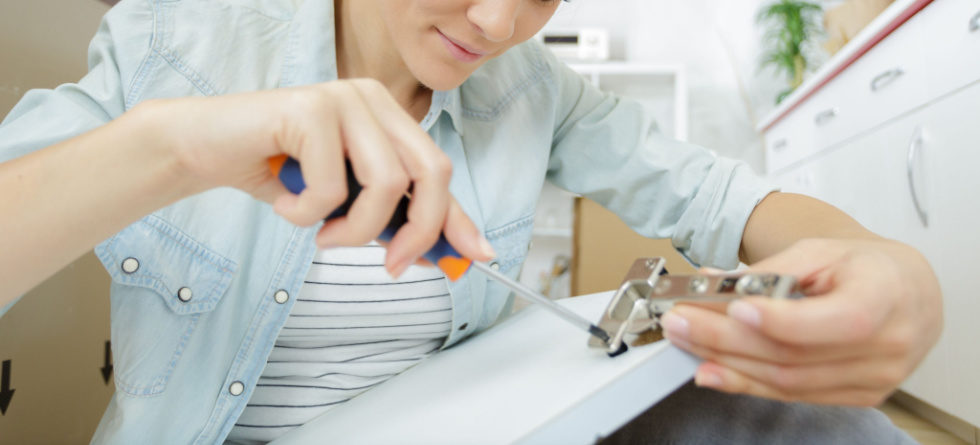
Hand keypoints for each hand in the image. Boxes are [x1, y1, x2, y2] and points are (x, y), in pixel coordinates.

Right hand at [138, 79, 493, 275]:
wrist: (205, 149)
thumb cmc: (276, 174)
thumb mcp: (344, 202)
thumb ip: (390, 218)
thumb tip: (441, 253)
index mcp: (387, 116)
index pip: (437, 171)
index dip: (458, 218)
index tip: (476, 256)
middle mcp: (372, 99)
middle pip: (430, 172)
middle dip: (418, 231)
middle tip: (390, 265)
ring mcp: (343, 98)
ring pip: (385, 184)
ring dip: (353, 228)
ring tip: (321, 233)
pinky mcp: (310, 108)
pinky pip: (331, 187)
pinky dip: (306, 213)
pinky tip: (284, 202)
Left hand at [660, 238, 941, 405]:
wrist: (906, 293)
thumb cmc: (863, 268)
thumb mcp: (819, 251)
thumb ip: (767, 271)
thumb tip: (710, 285)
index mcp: (886, 297)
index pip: (836, 320)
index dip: (781, 320)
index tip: (733, 308)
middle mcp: (887, 347)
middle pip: (794, 355)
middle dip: (726, 339)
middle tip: (680, 321)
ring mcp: (874, 379)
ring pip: (787, 381)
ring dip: (727, 363)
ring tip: (685, 341)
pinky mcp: (857, 397)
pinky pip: (792, 395)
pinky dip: (746, 382)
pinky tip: (712, 369)